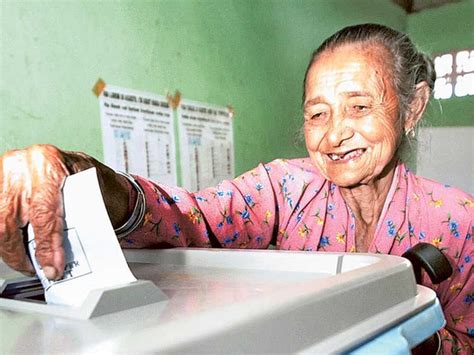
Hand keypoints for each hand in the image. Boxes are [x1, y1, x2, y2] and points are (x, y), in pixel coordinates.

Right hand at [0, 144, 130, 279]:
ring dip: (10, 248)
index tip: (53, 266)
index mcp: (47, 163)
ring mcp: (4, 173)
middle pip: (9, 219)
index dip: (46, 244)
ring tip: (27, 263)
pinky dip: (5, 237)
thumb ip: (77, 216)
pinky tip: (15, 248)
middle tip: (38, 269)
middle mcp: (20, 165)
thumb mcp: (89, 191)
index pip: (43, 211)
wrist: (75, 164)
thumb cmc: (84, 177)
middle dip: (21, 252)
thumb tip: (66, 255)